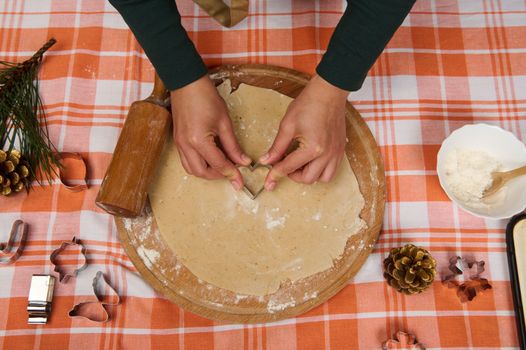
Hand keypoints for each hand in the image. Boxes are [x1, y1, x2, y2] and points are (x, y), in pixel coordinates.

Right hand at [171, 75, 250, 189]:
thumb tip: (243, 161)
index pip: (218, 164)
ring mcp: (179, 143)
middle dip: (218, 176)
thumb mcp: (224, 122)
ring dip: (207, 172)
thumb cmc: (206, 97)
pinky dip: (199, 164)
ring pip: (192, 169)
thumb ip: (233, 145)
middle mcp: (186, 145)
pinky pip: (187, 160)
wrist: (186, 83)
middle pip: (201, 172)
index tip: (240, 181)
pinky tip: (211, 158)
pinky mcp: (177, 140)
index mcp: (199, 140)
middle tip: (232, 172)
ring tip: (222, 165)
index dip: (231, 173)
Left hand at [260, 75, 348, 189]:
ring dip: (309, 175)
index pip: (289, 168)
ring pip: (322, 179)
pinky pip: (332, 170)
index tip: (268, 181)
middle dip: (292, 175)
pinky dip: (321, 171)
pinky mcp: (340, 150)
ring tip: (299, 164)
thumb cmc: (309, 104)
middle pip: (307, 179)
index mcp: (312, 148)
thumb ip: (277, 147)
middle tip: (284, 165)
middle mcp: (327, 154)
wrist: (329, 92)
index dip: (275, 174)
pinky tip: (311, 161)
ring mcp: (336, 153)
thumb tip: (266, 161)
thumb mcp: (287, 125)